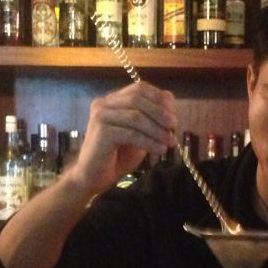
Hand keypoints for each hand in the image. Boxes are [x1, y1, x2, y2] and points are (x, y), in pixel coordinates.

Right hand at [72, 80, 177, 196]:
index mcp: (111, 100)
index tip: (173, 115)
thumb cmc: (116, 157)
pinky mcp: (101, 132)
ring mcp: (100, 116)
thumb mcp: (139, 134)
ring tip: (169, 142)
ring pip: (136, 116)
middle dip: (160, 113)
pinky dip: (148, 141)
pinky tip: (159, 150)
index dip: (159, 98)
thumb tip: (170, 101)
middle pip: (137, 99)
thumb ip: (151, 119)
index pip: (139, 88)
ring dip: (157, 129)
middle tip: (174, 126)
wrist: (93, 178)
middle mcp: (103, 104)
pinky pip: (131, 133)